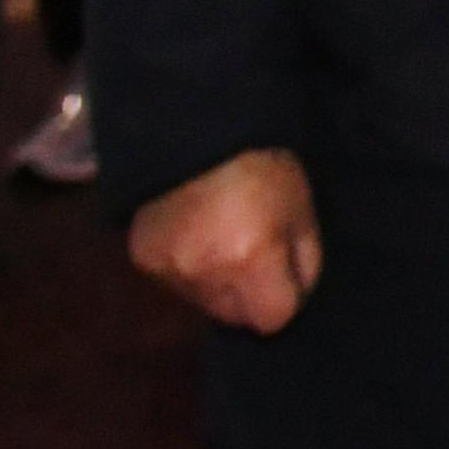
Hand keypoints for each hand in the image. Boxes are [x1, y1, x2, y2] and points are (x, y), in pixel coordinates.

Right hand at [127, 147, 321, 332]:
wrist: (199, 129)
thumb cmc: (263, 166)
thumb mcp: (302, 211)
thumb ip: (305, 264)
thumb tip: (296, 298)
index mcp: (251, 259)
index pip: (272, 319)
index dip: (283, 298)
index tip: (285, 274)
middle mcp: (205, 273)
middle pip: (236, 316)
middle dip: (250, 295)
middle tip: (255, 255)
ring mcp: (168, 269)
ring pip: (204, 303)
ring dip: (217, 284)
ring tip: (223, 240)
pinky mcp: (143, 259)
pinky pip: (175, 283)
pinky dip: (188, 269)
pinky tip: (196, 235)